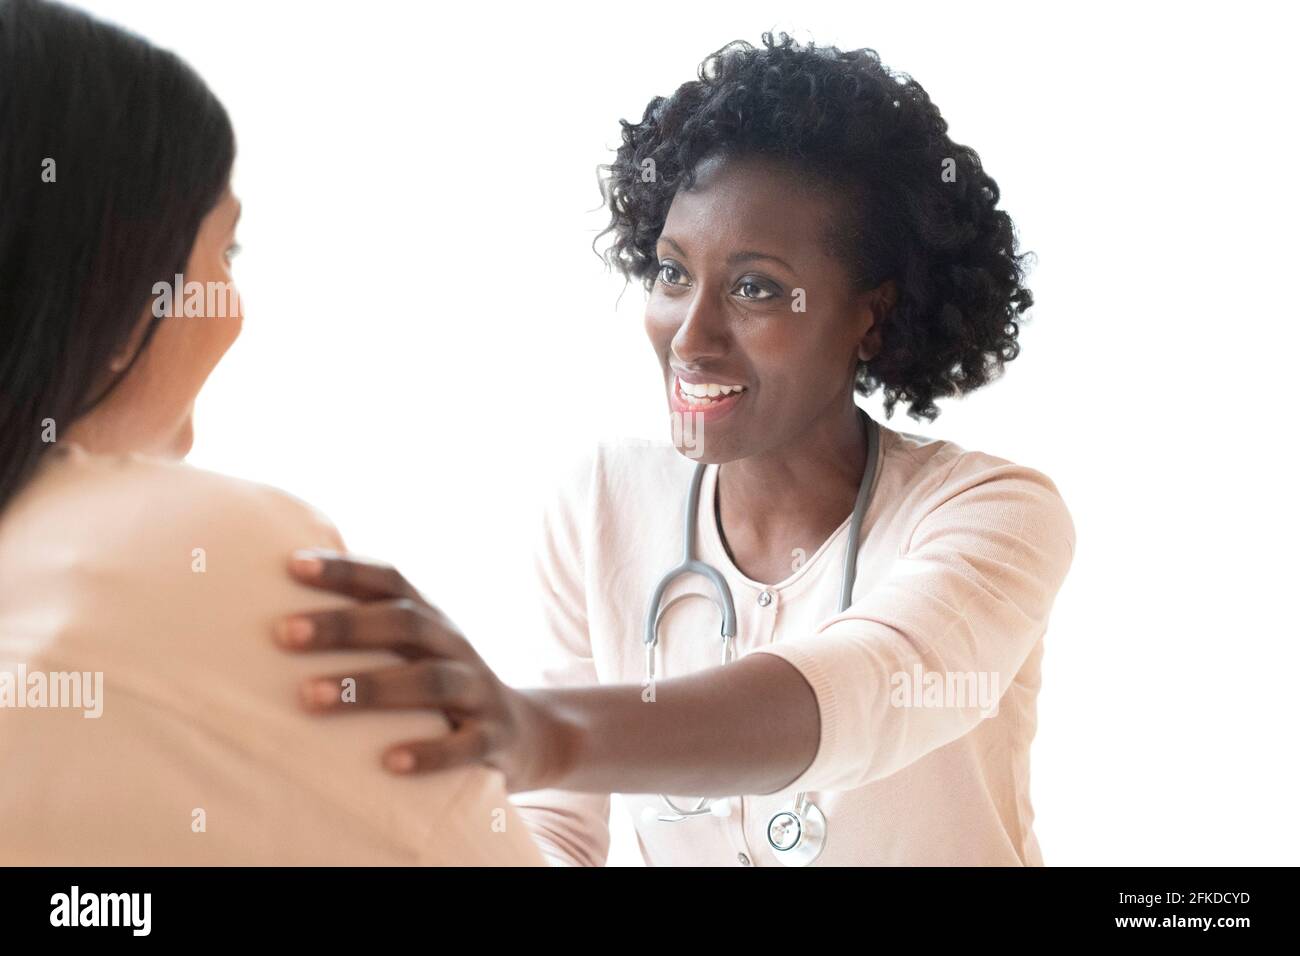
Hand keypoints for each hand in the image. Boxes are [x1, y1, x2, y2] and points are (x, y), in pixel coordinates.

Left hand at [273, 550, 573, 791]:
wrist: (529, 734)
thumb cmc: (444, 687)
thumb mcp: (417, 650)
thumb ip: (370, 626)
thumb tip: (286, 593)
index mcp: (432, 620)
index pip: (391, 582)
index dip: (346, 570)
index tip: (294, 564)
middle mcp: (455, 646)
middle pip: (404, 623)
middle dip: (343, 625)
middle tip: (283, 633)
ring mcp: (478, 691)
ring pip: (429, 680)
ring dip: (368, 687)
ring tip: (308, 697)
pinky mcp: (493, 740)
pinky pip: (465, 746)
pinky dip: (429, 753)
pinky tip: (390, 762)